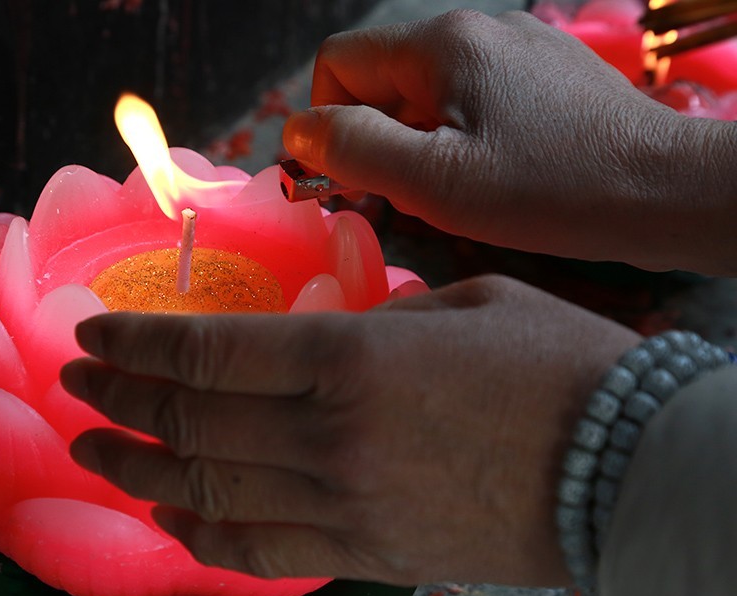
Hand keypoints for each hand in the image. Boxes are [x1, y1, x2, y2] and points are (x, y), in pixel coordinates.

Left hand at [60, 276, 640, 586]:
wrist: (623, 468)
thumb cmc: (551, 365)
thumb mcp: (455, 306)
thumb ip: (369, 320)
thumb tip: (312, 338)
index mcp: (347, 357)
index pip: (206, 351)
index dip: (137, 343)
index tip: (90, 337)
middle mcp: (325, 435)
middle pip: (191, 418)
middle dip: (120, 398)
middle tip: (75, 386)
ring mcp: (339, 503)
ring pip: (207, 487)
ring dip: (137, 466)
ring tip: (89, 449)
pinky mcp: (361, 553)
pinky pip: (256, 549)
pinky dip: (199, 532)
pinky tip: (164, 514)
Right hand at [283, 10, 736, 274]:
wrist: (663, 191)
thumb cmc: (548, 189)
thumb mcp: (433, 181)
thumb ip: (353, 149)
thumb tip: (297, 131)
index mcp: (440, 44)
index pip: (338, 62)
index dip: (325, 123)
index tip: (347, 181)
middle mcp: (477, 30)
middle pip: (383, 80)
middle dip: (375, 141)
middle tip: (400, 201)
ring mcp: (517, 49)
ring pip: (427, 96)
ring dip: (417, 147)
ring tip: (451, 197)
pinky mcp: (546, 75)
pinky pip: (473, 102)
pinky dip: (460, 141)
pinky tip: (491, 181)